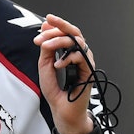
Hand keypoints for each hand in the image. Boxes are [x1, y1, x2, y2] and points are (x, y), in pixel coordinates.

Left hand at [33, 13, 95, 133]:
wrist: (61, 110)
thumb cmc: (55, 90)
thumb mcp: (45, 66)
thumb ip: (46, 49)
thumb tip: (45, 29)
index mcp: (69, 52)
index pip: (66, 34)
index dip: (55, 26)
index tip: (43, 24)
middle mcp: (79, 55)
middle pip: (75, 33)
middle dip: (61, 26)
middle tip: (47, 24)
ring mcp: (85, 62)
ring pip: (78, 41)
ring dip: (59, 41)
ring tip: (46, 46)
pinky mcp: (89, 71)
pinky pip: (82, 56)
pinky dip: (68, 57)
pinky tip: (58, 65)